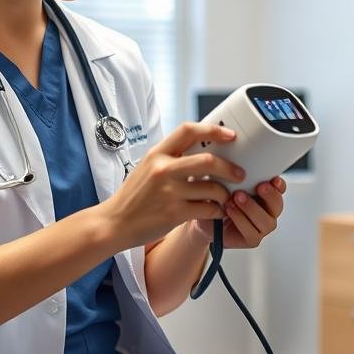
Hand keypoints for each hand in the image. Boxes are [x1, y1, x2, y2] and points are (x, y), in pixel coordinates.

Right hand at [101, 122, 245, 248]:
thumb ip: (170, 157)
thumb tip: (201, 148)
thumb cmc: (133, 197)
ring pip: (212, 188)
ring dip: (224, 194)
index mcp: (157, 153)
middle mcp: (163, 169)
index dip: (213, 130)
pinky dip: (217, 211)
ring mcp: (169, 192)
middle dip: (229, 167)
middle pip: (208, 161)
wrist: (114, 223)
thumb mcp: (147, 167)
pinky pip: (208, 209)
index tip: (230, 135)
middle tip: (239, 174)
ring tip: (225, 197)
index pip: (189, 130)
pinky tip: (216, 212)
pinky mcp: (174, 213)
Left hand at [187, 176, 285, 248]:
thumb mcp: (222, 179)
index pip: (279, 188)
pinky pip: (252, 232)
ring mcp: (261, 226)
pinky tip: (230, 210)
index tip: (274, 179)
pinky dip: (241, 220)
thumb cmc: (215, 197)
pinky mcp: (252, 239)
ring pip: (266, 220)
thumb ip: (232, 171)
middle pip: (277, 204)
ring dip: (252, 208)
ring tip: (237, 197)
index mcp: (264, 194)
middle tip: (259, 187)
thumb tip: (232, 158)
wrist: (203, 219)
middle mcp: (266, 210)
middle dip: (270, 195)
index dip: (279, 185)